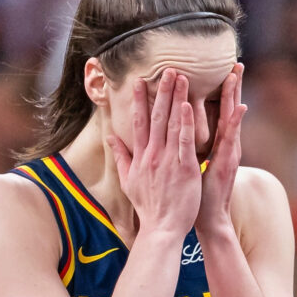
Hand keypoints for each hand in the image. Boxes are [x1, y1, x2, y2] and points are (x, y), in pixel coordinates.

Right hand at [107, 69, 201, 236]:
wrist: (162, 227)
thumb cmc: (148, 205)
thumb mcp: (128, 180)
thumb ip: (121, 156)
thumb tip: (110, 137)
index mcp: (141, 156)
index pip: (139, 122)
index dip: (139, 101)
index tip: (140, 81)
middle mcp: (152, 155)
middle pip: (156, 117)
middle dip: (161, 91)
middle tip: (168, 69)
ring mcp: (168, 161)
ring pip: (172, 124)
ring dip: (176, 98)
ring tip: (181, 77)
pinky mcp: (185, 168)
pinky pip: (185, 141)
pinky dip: (185, 123)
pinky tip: (187, 106)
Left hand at [196, 63, 246, 232]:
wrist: (207, 219)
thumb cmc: (193, 195)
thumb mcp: (184, 166)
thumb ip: (180, 149)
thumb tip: (171, 137)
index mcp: (211, 144)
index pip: (212, 113)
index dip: (214, 93)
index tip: (216, 72)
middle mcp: (222, 145)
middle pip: (226, 110)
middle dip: (230, 87)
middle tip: (234, 62)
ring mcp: (226, 153)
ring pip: (230, 119)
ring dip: (234, 96)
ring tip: (236, 74)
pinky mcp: (226, 163)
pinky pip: (230, 140)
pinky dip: (235, 123)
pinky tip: (240, 107)